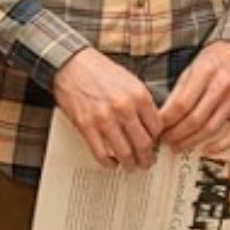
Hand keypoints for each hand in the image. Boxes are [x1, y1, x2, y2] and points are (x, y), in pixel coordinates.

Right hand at [52, 49, 161, 168]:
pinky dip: (109, 163)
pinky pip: (101, 154)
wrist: (72, 64)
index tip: (155, 144)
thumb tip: (150, 125)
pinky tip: (111, 162)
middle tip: (146, 162)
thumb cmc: (100, 71)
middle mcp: (124, 107)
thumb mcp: (130, 81)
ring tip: (130, 165)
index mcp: (138, 95)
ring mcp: (104, 118)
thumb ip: (141, 103)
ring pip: (125, 153)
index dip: (157, 140)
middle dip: (147, 158)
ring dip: (129, 164)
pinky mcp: (86, 126)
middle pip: (143, 143)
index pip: (157, 127)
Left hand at [158, 42, 229, 155]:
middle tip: (165, 139)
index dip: (167, 119)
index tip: (158, 127)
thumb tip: (164, 115)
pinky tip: (207, 149)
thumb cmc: (215, 59)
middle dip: (176, 134)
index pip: (181, 103)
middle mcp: (222, 86)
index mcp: (205, 72)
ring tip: (178, 145)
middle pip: (195, 119)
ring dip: (192, 141)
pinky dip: (221, 145)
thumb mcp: (192, 67)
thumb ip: (179, 90)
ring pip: (211, 128)